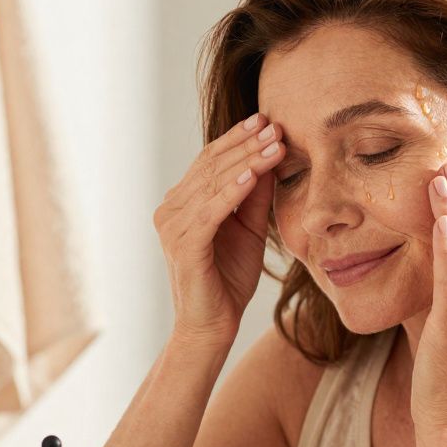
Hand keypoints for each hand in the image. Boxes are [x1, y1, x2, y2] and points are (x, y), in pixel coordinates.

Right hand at [153, 113, 286, 349]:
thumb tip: (271, 155)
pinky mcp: (184, 246)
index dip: (238, 138)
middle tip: (276, 126)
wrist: (213, 326)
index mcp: (183, 202)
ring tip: (273, 144)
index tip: (268, 120)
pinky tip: (252, 176)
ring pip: (212, 183)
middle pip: (211, 165)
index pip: (210, 160)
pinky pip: (210, 212)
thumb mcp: (248, 229)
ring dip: (245, 161)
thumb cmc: (229, 280)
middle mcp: (171, 209)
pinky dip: (231, 192)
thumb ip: (254, 196)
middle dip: (246, 144)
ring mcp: (173, 227)